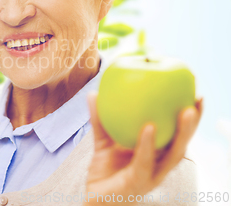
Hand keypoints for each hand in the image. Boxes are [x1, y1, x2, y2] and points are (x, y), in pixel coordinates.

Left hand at [83, 91, 202, 205]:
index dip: (189, 117)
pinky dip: (148, 145)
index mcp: (156, 154)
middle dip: (192, 124)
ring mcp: (151, 175)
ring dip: (182, 134)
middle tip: (195, 103)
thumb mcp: (103, 141)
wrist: (96, 198)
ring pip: (173, 155)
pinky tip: (149, 128)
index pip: (177, 134)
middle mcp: (159, 165)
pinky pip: (145, 162)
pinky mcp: (138, 182)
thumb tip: (93, 94)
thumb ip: (100, 119)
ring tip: (185, 113)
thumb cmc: (106, 171)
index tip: (196, 95)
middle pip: (182, 143)